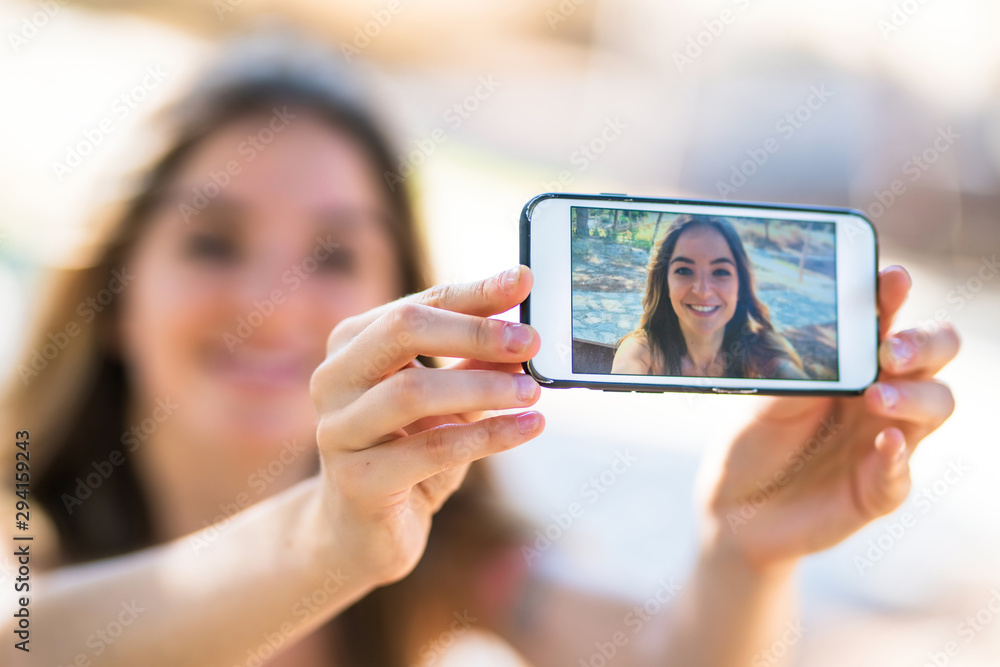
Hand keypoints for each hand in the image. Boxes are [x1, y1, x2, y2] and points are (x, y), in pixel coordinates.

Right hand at [309, 266, 543, 583]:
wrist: (364, 530)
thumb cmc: (408, 451)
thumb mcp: (448, 399)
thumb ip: (477, 360)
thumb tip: (527, 326)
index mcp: (352, 344)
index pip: (419, 304)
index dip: (475, 292)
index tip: (525, 281)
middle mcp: (333, 378)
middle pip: (402, 331)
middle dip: (474, 331)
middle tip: (530, 341)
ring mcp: (338, 430)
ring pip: (413, 392)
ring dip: (483, 386)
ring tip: (532, 391)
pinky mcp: (357, 482)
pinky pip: (430, 450)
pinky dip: (487, 435)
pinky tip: (528, 427)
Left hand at [698, 265, 958, 570]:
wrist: (733, 510)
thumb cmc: (751, 443)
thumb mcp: (764, 400)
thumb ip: (798, 374)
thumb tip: (829, 348)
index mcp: (853, 365)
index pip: (887, 321)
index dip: (894, 296)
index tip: (890, 277)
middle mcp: (880, 396)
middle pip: (936, 354)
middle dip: (923, 342)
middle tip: (887, 351)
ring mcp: (885, 441)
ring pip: (937, 405)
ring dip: (913, 396)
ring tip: (875, 397)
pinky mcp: (878, 489)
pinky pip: (902, 473)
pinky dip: (896, 456)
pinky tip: (883, 442)